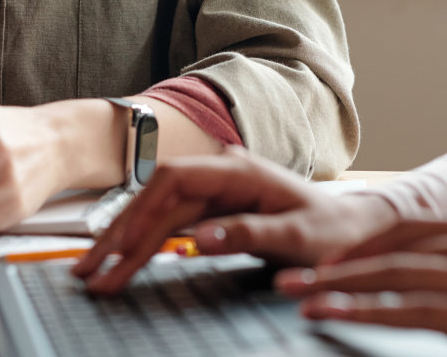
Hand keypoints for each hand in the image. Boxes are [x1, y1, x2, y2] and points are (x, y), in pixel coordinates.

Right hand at [74, 146, 398, 293]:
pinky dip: (145, 247)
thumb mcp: (299, 238)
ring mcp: (217, 193)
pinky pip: (171, 227)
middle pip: (158, 199)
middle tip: (91, 272)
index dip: (143, 211)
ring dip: (127, 244)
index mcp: (240, 171)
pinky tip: (122, 262)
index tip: (122, 245)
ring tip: (96, 274)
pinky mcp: (215, 212)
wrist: (355, 229)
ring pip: (159, 215)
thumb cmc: (333, 231)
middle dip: (122, 235)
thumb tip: (200, 239)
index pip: (175, 180)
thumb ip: (250, 235)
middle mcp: (223, 176)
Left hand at [275, 220, 446, 356]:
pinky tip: (340, 316)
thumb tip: (445, 302)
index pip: (411, 225)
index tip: (324, 256)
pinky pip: (420, 311)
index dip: (363, 240)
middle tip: (286, 274)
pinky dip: (372, 311)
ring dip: (340, 286)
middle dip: (337, 262)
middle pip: (393, 244)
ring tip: (296, 296)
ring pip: (396, 274)